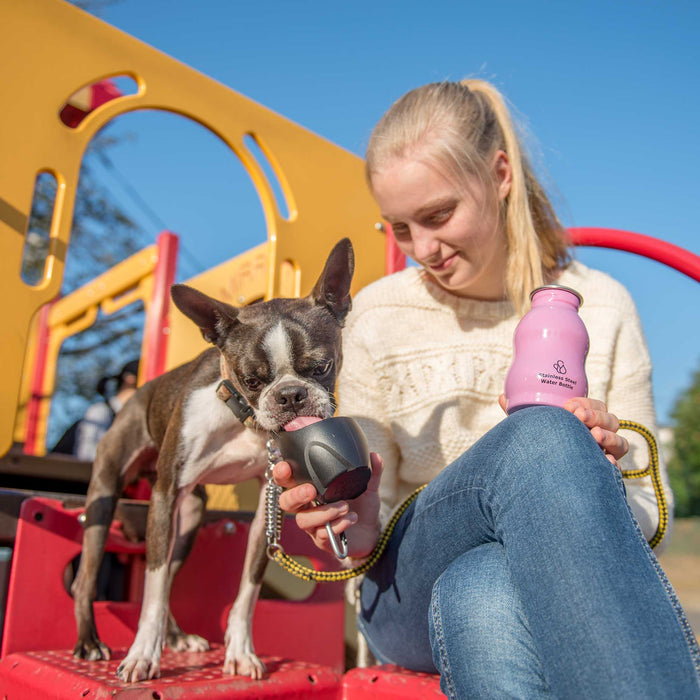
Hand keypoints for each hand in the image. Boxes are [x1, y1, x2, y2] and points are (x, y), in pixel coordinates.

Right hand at [273, 452, 382, 557]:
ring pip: (303, 520)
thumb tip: (375, 456)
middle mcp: (308, 507)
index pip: (289, 480)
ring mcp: (313, 525)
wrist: (371, 532)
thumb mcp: (368, 487)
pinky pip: (321, 535)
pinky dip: (336, 525)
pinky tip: (351, 519)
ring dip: (323, 513)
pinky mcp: (322, 541)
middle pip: (286, 502)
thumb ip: (371, 472)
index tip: (286, 467)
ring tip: (345, 507)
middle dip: (296, 495)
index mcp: (312, 489)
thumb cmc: (362, 506)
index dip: (282, 474)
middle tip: (312, 491)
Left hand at [498, 395, 628, 466]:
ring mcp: (605, 456)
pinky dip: (614, 464)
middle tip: (578, 417)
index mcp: (584, 422)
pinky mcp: (606, 476)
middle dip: (597, 415)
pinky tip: (606, 463)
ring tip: (594, 436)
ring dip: (610, 436)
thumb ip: (522, 414)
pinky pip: (618, 469)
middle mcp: (598, 437)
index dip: (586, 403)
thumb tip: (502, 397)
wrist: (539, 484)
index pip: (596, 405)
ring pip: (621, 443)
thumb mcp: (530, 430)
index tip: (569, 406)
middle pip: (612, 420)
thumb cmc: (537, 449)